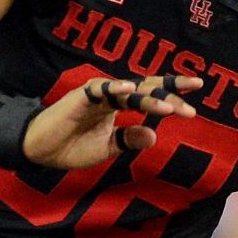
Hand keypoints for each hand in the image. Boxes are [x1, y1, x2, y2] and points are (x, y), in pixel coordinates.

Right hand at [22, 75, 202, 169]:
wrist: (40, 151)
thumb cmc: (72, 147)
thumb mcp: (107, 148)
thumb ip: (129, 140)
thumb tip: (154, 135)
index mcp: (120, 105)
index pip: (151, 93)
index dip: (172, 91)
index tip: (197, 94)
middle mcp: (113, 95)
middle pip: (146, 86)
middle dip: (170, 88)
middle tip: (195, 89)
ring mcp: (98, 95)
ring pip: (129, 91)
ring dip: (149, 98)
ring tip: (169, 107)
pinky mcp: (81, 97)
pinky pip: (100, 90)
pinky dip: (115, 88)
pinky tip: (130, 90)